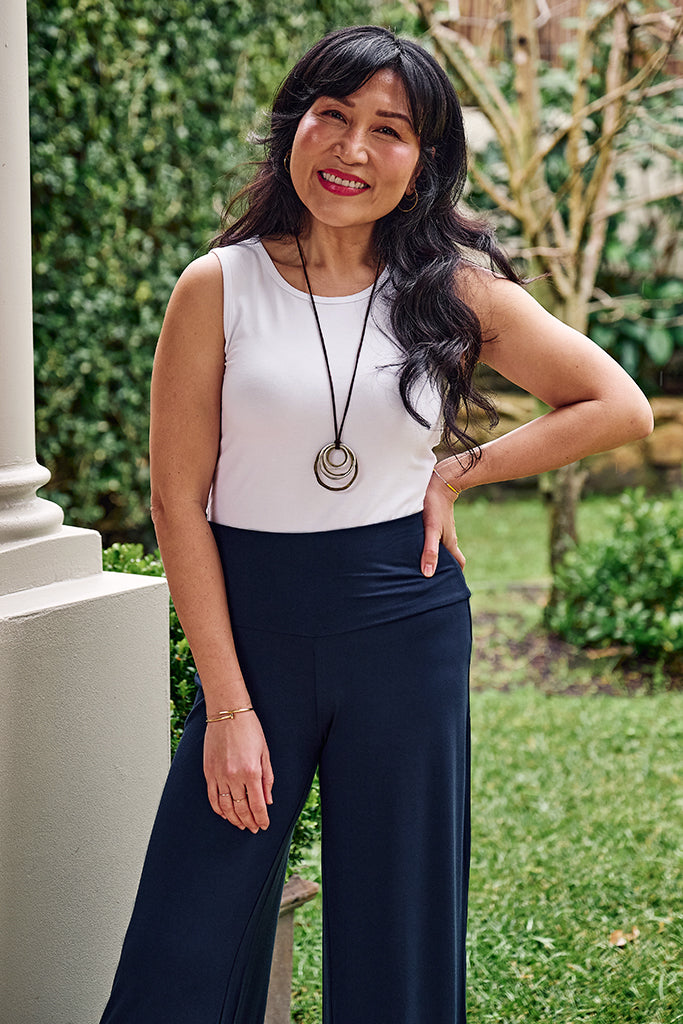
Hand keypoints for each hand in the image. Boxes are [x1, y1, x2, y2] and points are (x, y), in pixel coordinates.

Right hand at [203, 711, 273, 832]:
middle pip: (241, 809)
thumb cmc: (250, 729)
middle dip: (249, 822)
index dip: (261, 818)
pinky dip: (218, 809)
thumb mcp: (264, 753)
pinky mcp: (208, 772)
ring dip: (234, 819)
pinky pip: (212, 797)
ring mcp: (219, 775)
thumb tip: (268, 801)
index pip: (257, 805)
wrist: (228, 713)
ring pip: (225, 807)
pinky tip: (224, 814)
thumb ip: (267, 779)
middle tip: (254, 828)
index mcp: (251, 772)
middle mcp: (234, 777)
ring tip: (241, 824)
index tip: (264, 826)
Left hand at [421, 470, 464, 576]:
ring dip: (433, 557)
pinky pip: (433, 538)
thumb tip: (428, 574)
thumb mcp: (431, 529)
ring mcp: (442, 529)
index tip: (448, 586)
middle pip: (449, 558)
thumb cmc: (434, 505)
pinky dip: (427, 545)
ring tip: (418, 565)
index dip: (455, 576)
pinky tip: (413, 546)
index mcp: (450, 543)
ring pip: (440, 547)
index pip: (458, 564)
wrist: (439, 480)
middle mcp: (447, 538)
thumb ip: (429, 550)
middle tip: (429, 580)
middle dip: (442, 569)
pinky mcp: (434, 522)